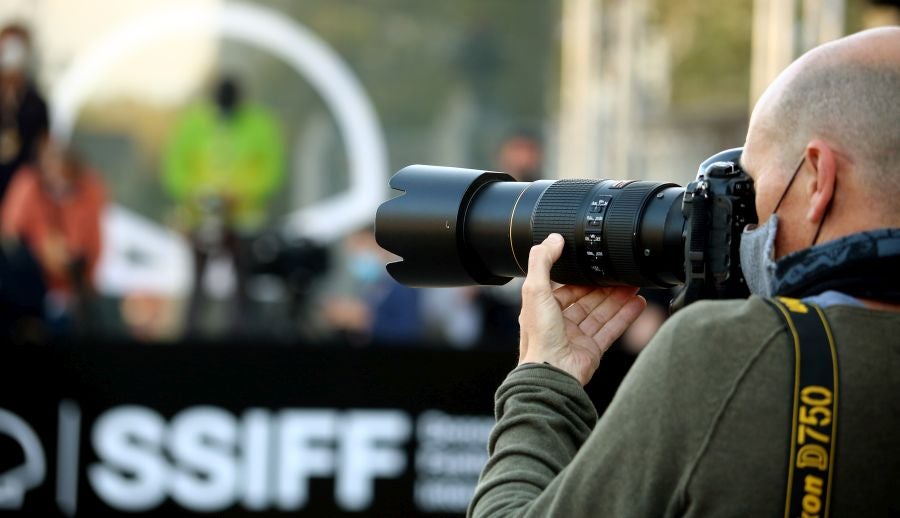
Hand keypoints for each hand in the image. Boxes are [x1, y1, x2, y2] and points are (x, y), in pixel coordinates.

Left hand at [518, 233, 646, 384]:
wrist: (552, 373)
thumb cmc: (539, 337)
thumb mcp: (535, 290)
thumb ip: (542, 262)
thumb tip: (553, 239)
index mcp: (543, 309)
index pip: (567, 288)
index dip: (584, 278)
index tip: (599, 265)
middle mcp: (560, 323)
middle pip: (588, 300)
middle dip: (606, 288)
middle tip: (624, 274)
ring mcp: (577, 337)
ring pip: (602, 313)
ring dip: (619, 299)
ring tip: (636, 285)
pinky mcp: (592, 350)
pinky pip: (611, 330)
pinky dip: (625, 317)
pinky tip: (638, 304)